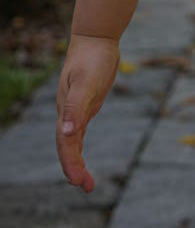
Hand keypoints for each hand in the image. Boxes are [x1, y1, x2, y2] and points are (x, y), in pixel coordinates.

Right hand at [55, 34, 120, 191]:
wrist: (96, 39)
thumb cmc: (92, 59)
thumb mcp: (86, 83)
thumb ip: (76, 108)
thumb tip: (68, 134)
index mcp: (66, 110)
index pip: (66, 144)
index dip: (71, 163)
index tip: (80, 181)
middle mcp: (68, 113)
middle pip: (67, 147)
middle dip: (74, 168)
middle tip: (87, 187)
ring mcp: (75, 110)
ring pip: (71, 142)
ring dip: (76, 161)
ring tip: (86, 181)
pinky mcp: (84, 105)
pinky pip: (78, 132)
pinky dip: (78, 146)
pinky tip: (81, 155)